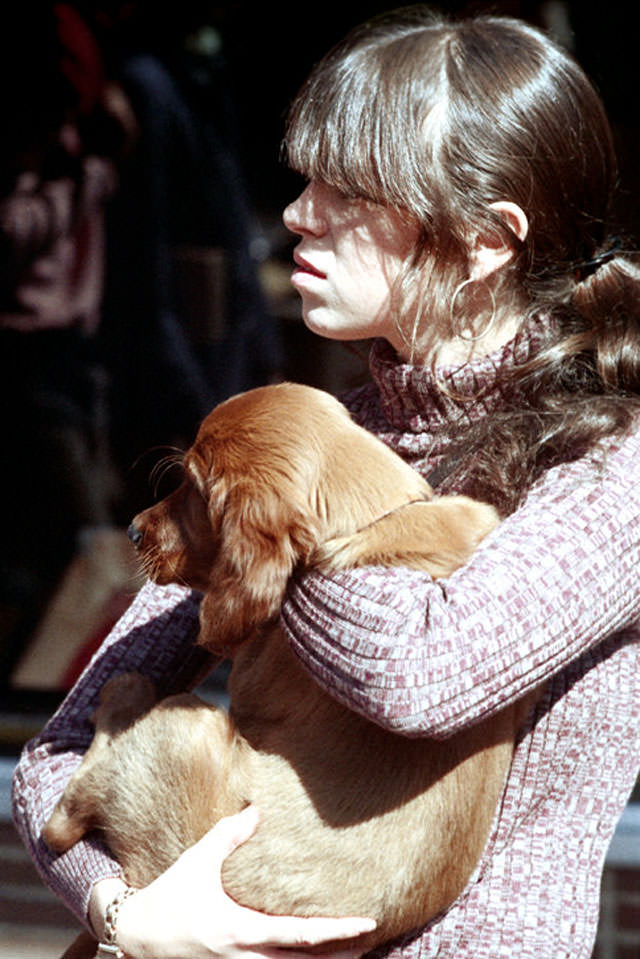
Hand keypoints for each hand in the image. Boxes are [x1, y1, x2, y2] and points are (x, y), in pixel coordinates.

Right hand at [116, 806, 376, 958]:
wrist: (134, 937)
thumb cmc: (168, 898)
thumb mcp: (198, 861)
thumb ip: (230, 835)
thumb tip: (258, 810)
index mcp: (242, 931)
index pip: (303, 935)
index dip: (339, 931)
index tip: (369, 924)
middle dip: (341, 956)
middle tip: (371, 943)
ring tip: (351, 954)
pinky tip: (307, 956)